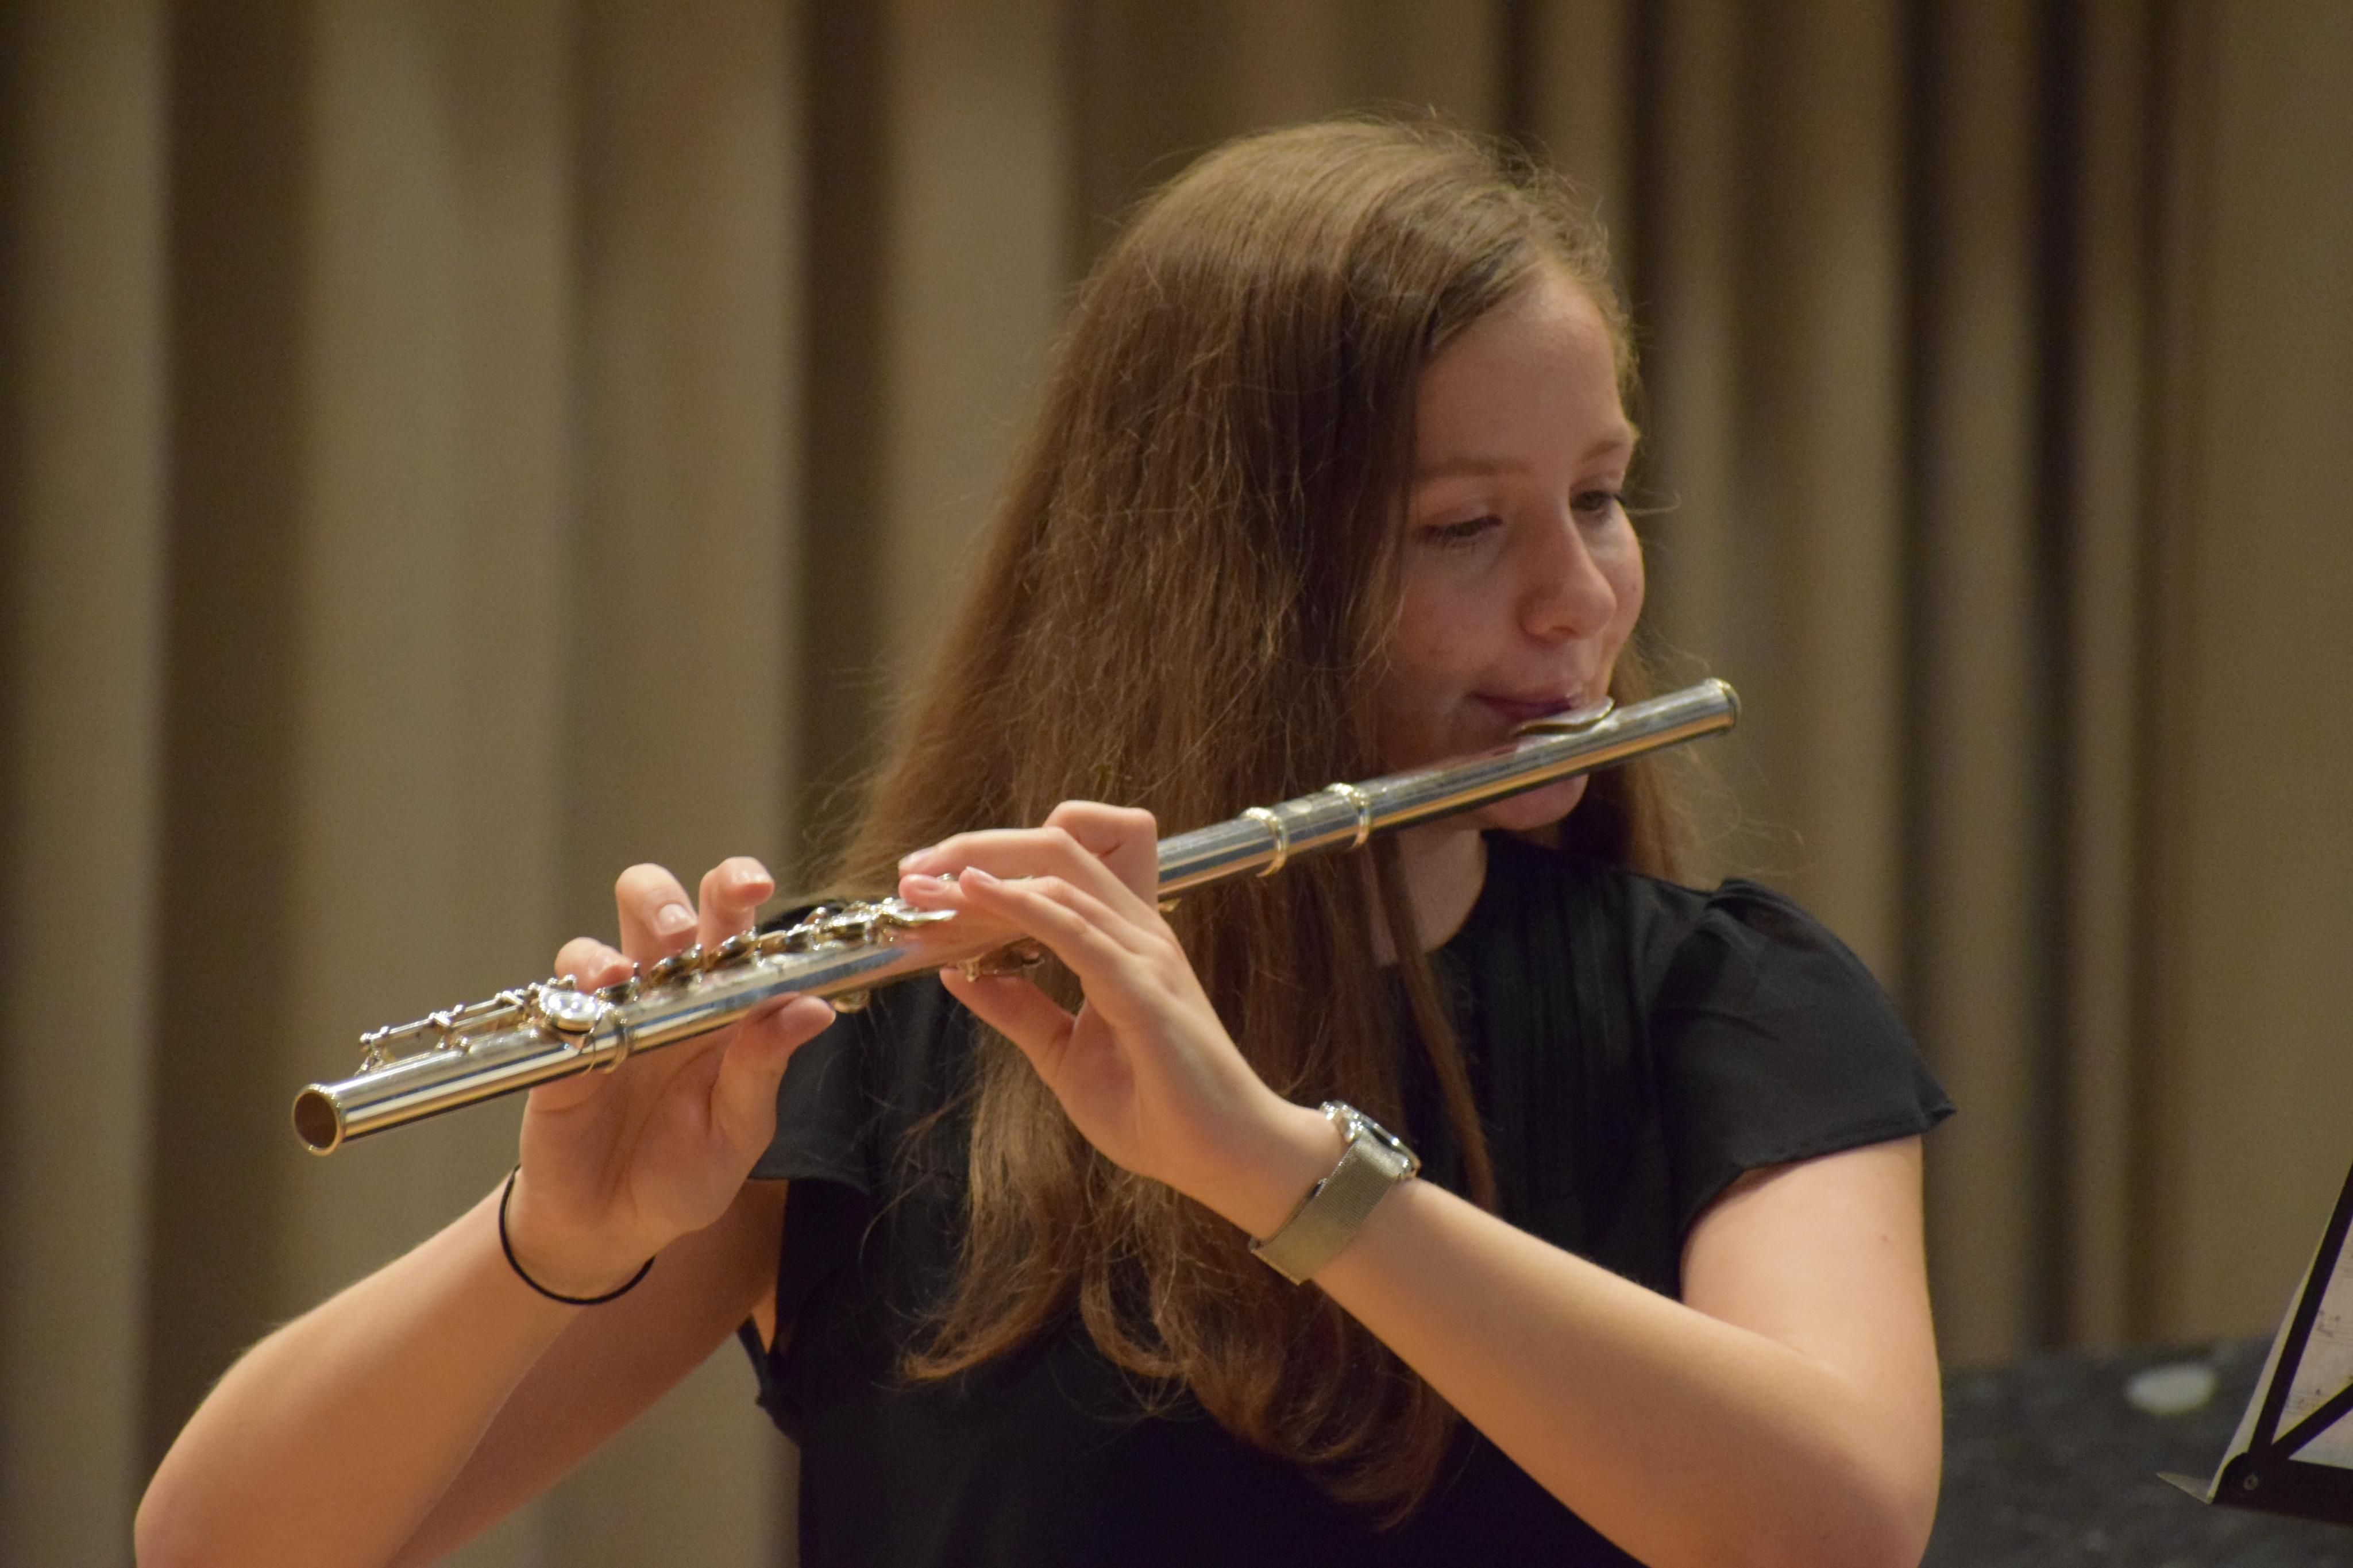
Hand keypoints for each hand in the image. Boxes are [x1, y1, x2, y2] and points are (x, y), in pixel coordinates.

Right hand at [503, 856, 835, 1296]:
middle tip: (679, 929)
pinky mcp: (556, 1053)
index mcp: (720, 1003)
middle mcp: (661, 996)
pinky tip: (585, 1020)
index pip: (731, 924)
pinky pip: (552, 1011)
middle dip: (665, 899)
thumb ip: (766, 1067)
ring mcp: (604, 1019)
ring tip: (620, 976)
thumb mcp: (739, 1129)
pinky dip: (566, 1005)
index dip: (737, 886)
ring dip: (607, 950)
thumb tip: (813, 1008)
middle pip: (655, 908)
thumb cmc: (686, 1173)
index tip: (754, 883)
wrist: (613, 1229)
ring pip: (592, 947)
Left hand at [898, 804, 1336, 1237]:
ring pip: (1059, 876)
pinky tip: (977, 893)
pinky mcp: (1144, 988)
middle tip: (911, 873)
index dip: (988, 860)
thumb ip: (1019, 1010)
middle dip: (975, 848)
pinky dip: (1022, 904)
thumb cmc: (1158, 1108)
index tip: (924, 881)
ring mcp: (1144, 954)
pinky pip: (1077, 928)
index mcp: (1121, 940)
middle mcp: (1137, 932)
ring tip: (925, 885)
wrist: (1224, 1155)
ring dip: (984, 875)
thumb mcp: (1064, 1055)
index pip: (1056, 866)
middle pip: (1054, 847)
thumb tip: (957, 975)